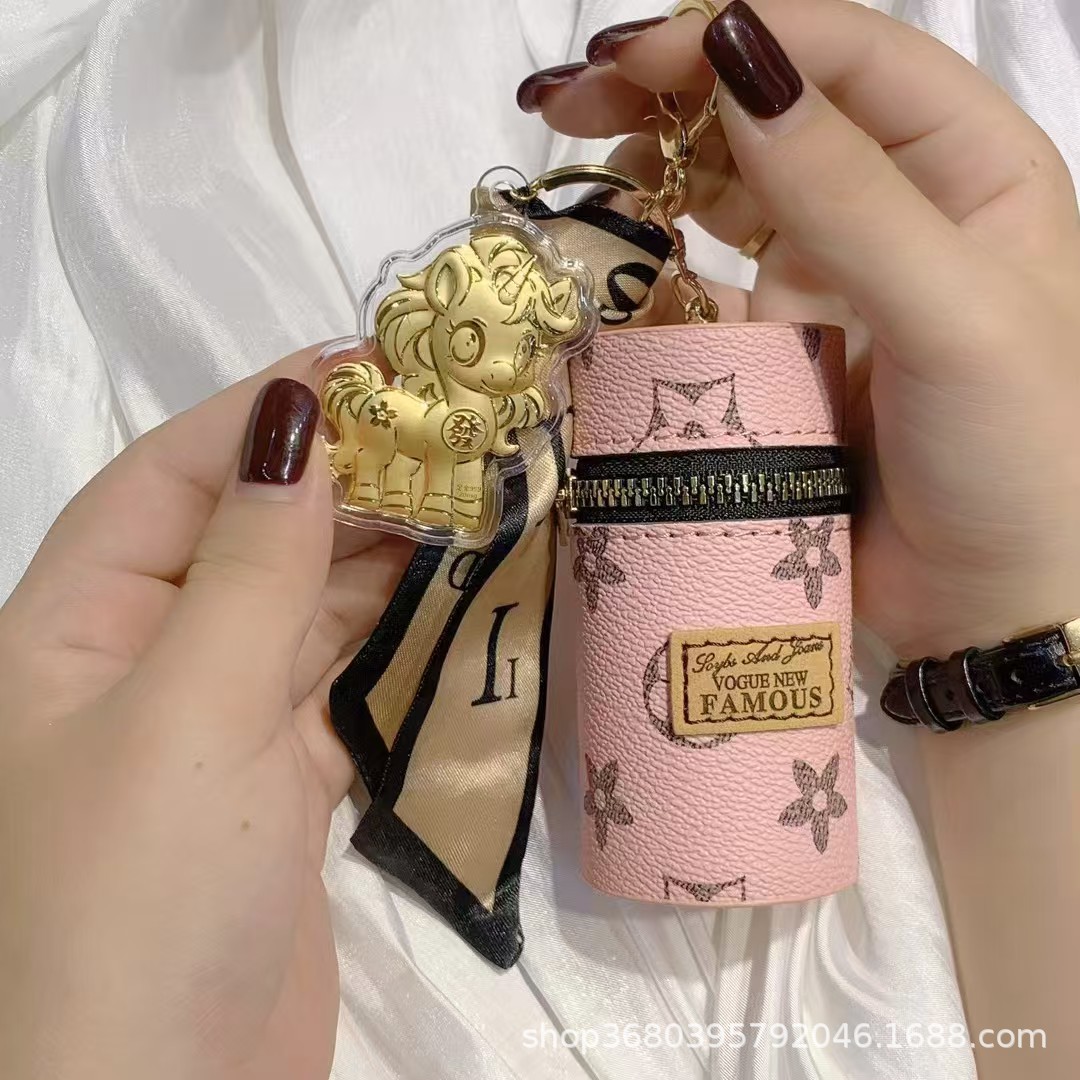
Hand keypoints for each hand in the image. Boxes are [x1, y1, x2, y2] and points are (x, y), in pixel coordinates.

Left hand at [0, 349, 412, 1079]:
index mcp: (72, 628)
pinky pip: (335, 679)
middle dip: (338, 478)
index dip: (262, 415)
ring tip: (468, 490)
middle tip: (450, 426)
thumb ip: (248, 565)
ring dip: (375, 551)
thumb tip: (297, 421)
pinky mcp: (278, 784)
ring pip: (298, 605)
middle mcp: (138, 663)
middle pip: (243, 536)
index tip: (369, 365)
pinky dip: (390, 635)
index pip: (166, 479)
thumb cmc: (141, 897)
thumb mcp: (188, 711)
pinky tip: (449, 592)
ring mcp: (213, 727)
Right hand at [521, 0, 1079, 657]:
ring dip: (653, 164)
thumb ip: (851, 195)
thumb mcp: (954, 318)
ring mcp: (829, 275)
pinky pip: (702, 283)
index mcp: (970, 167)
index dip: (739, 40)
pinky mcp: (777, 343)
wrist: (986, 604)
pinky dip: (652, 264)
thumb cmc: (1015, 459)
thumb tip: (739, 63)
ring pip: (726, 187)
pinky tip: (608, 254)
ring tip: (577, 161)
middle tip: (567, 96)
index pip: (849, 59)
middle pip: (770, 108)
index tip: (635, 60)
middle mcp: (896, 204)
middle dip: (670, 88)